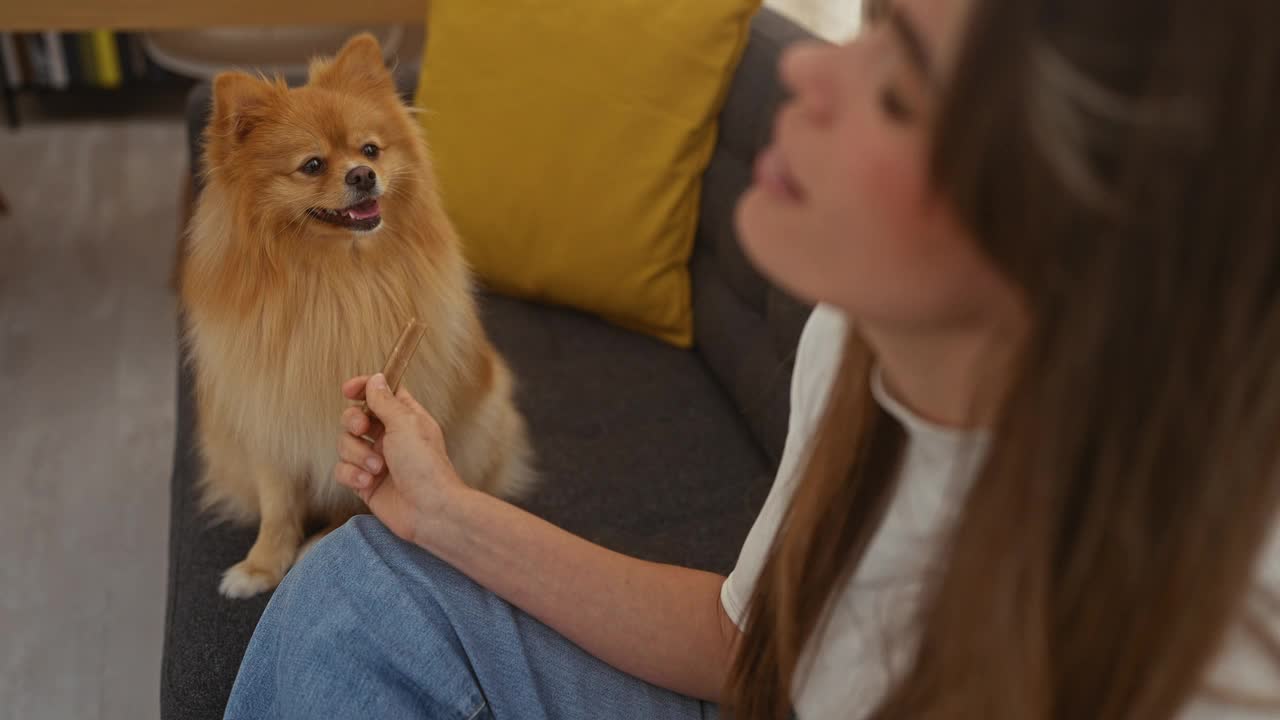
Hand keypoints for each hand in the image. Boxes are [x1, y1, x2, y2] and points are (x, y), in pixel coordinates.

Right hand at [335, 373, 466, 545]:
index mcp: (405, 418)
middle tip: (362, 430)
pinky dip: (352, 475)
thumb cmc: (426, 466)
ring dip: (358, 455)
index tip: (349, 389)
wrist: (430, 510)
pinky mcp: (365, 483)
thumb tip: (376, 379)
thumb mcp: (406, 424)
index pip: (379, 393)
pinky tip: (368, 482)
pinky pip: (342, 470)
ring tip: (378, 468)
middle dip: (353, 422)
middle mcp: (390, 437)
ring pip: (345, 444)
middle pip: (354, 417)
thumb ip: (385, 401)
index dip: (362, 388)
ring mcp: (376, 460)